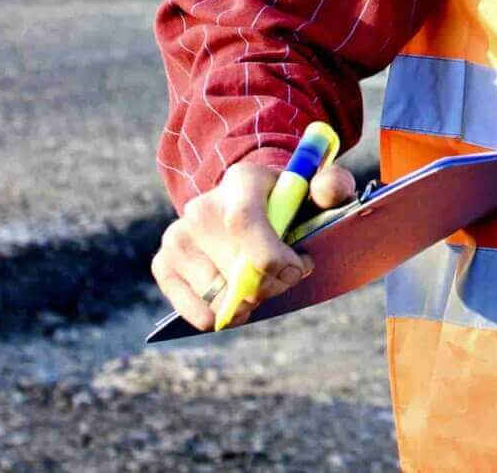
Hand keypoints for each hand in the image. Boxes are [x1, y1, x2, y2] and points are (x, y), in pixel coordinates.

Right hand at [151, 152, 357, 329]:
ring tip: (262, 281)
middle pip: (236, 270)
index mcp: (241, 182)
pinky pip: (197, 312)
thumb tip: (329, 191)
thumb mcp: (315, 188)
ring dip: (249, 302)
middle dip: (273, 284)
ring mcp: (178, 236)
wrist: (247, 200)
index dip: (270, 256)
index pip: (243, 222)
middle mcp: (201, 207)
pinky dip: (224, 315)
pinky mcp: (164, 264)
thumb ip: (332, 185)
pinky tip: (237, 297)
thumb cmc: (288, 200)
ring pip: (220, 297)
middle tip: (288, 274)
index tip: (296, 269)